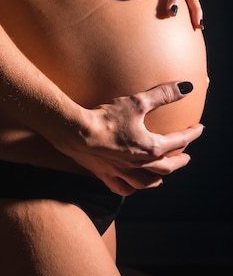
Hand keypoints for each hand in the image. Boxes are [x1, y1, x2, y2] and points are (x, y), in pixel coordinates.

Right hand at [55, 80, 203, 196]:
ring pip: (146, 183)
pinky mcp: (105, 175)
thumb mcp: (137, 102)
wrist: (76, 133)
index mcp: (150, 148)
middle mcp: (139, 165)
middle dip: (179, 161)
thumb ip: (163, 95)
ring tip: (162, 174)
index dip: (191, 134)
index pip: (178, 141)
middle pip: (166, 167)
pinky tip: (132, 184)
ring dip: (158, 178)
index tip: (199, 128)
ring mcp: (122, 172)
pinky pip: (123, 188)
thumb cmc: (106, 117)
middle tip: (186, 156)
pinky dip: (131, 188)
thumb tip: (186, 87)